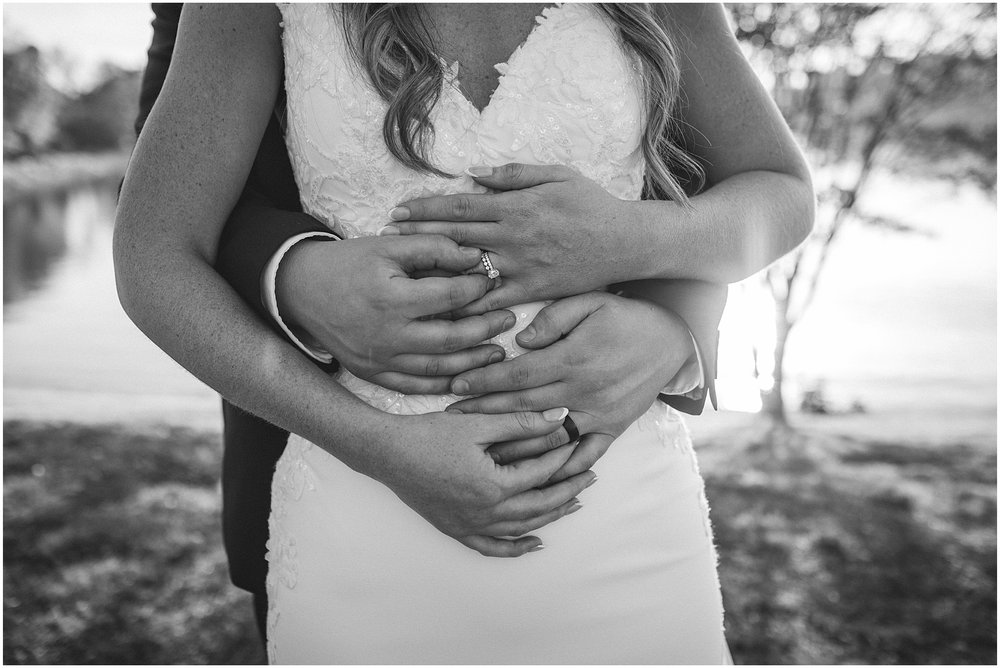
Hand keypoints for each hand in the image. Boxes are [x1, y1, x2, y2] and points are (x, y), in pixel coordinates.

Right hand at [277, 234, 511, 392]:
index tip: (491, 282)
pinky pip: (414, 387)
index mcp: (391, 298)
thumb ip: (434, 247)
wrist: (300, 290)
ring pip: (437, 369)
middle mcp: (387, 334)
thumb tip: (476, 257)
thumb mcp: (389, 246)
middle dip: (485, 330)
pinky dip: (442, 385)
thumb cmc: (348, 263)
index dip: (477, 289)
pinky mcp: (372, 373)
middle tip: (508, 319)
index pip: (449, 296)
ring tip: (497, 353)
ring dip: (472, 363)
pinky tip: (465, 377)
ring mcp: (379, 359)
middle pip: (450, 339)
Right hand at [374, 408, 594, 556]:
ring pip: (522, 527)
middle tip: (591, 476)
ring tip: (573, 504)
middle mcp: (486, 512)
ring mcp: (470, 525)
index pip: (542, 473)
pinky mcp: (456, 529)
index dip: (564, 457)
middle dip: (569, 489)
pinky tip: (534, 543)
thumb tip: (560, 417)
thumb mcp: (478, 423)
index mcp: (494, 485)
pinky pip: (491, 546)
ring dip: (550, 516)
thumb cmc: (429, 435)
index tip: (579, 444)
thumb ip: (522, 422)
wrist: (387, 453)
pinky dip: (515, 548)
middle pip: (540, 505)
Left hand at [382, 163, 646, 314]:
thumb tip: (473, 171)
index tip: (398, 210)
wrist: (626, 242)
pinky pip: (493, 299)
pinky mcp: (533, 290)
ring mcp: (521, 266)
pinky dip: (467, 303)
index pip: (460, 206)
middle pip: (454, 236)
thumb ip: (513, 173)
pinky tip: (440, 307)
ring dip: (432, 269)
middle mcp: (513, 237)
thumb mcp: (556, 175)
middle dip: (416, 235)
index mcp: (516, 206)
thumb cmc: (592, 204)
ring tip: (402, 271)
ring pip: (467, 269)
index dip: (425, 208)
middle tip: (385, 237)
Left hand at [447, 292, 695, 480]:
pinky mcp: (613, 429)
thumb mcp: (591, 301)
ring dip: (511, 444)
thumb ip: (553, 318)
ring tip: (479, 448)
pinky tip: (532, 474)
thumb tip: (520, 342)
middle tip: (451, 418)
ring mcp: (599, 414)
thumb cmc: (626, 316)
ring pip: (547, 437)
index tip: (456, 385)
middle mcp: (584, 391)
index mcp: (574, 358)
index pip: (517, 375)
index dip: (483, 381)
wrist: (674, 340)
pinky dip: (558, 468)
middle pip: (523, 407)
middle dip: (483, 412)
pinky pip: (583, 455)